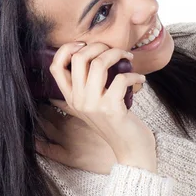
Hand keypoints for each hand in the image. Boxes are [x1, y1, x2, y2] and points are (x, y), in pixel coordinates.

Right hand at [36, 41, 157, 172]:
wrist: (130, 150)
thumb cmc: (116, 124)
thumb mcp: (92, 107)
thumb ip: (85, 89)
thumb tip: (85, 60)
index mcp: (71, 98)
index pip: (55, 67)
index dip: (67, 49)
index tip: (84, 45)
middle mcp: (78, 101)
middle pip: (78, 58)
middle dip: (99, 46)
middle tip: (114, 50)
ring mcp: (93, 105)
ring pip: (98, 63)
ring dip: (117, 54)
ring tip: (128, 58)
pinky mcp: (112, 108)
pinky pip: (120, 78)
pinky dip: (133, 74)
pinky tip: (139, 79)